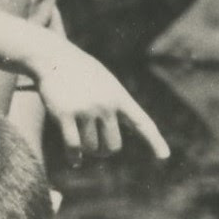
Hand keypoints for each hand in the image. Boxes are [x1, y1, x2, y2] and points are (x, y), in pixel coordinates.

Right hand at [27, 41, 169, 163]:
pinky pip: (73, 146)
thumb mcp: (106, 83)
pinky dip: (74, 157)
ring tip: (82, 145)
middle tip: (98, 150)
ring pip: (91, 148)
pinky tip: (75, 161)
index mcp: (119, 97)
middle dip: (105, 151)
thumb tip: (112, 139)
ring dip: (87, 150)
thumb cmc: (82, 73)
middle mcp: (105, 104)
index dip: (154, 141)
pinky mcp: (64, 114)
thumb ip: (115, 106)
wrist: (54, 57)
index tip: (164, 157)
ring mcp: (85, 110)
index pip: (141, 123)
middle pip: (112, 146)